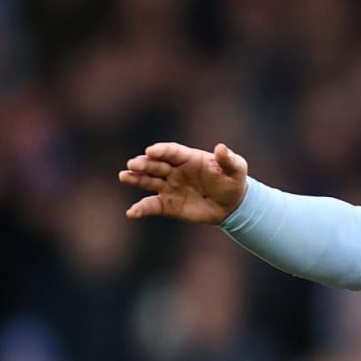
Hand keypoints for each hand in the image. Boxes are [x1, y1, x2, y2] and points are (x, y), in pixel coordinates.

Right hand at [119, 141, 249, 223]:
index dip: (161, 151)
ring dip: (136, 179)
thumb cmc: (233, 181)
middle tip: (133, 164)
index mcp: (188, 158)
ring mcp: (169, 187)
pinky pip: (151, 206)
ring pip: (148, 181)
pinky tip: (132, 213)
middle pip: (156, 165)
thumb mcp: (236, 169)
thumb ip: (228, 159)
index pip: (171, 152)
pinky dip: (141, 209)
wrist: (233, 205)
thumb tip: (221, 148)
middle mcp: (174, 170)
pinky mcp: (168, 204)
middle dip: (144, 164)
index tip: (151, 151)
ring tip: (124, 176)